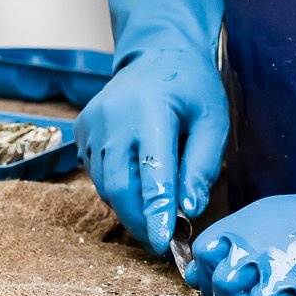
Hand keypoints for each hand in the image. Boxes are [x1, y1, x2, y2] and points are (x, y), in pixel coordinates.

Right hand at [77, 46, 226, 252]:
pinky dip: (117, 188)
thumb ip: (203, 165)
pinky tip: (137, 180)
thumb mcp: (212, 120)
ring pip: (106, 185)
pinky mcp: (82, 130)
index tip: (162, 243)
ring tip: (154, 211)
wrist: (158, 52)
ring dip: (130, 207)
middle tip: (161, 241)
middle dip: (141, 221)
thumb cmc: (191, 88)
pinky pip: (98, 174)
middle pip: (121, 187)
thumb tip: (190, 208)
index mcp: (150, 111)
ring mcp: (92, 123)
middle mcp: (113, 117)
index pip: (152, 172)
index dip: (157, 213)